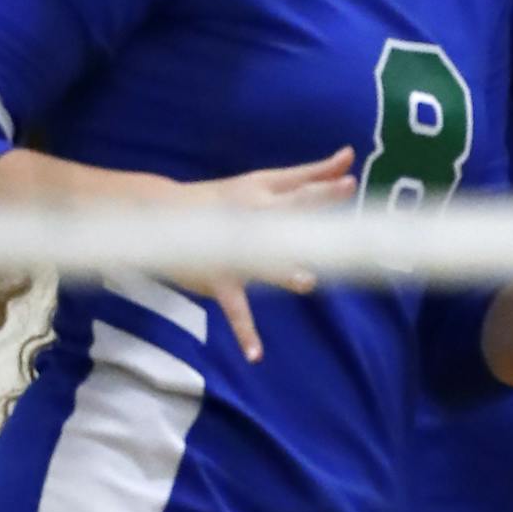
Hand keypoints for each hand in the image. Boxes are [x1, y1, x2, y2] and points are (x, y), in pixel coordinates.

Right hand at [172, 146, 356, 361]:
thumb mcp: (266, 182)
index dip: (324, 188)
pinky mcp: (220, 281)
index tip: (350, 182)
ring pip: (262, 264)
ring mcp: (234, 253)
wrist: (162, 216)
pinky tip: (256, 355)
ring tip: (306, 282)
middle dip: (308, 220)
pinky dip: (245, 333)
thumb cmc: (226, 199)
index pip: (300, 192)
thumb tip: (350, 156)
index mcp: (265, 195)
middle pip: (285, 220)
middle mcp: (251, 221)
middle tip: (335, 223)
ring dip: (282, 272)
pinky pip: (235, 310)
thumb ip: (311, 174)